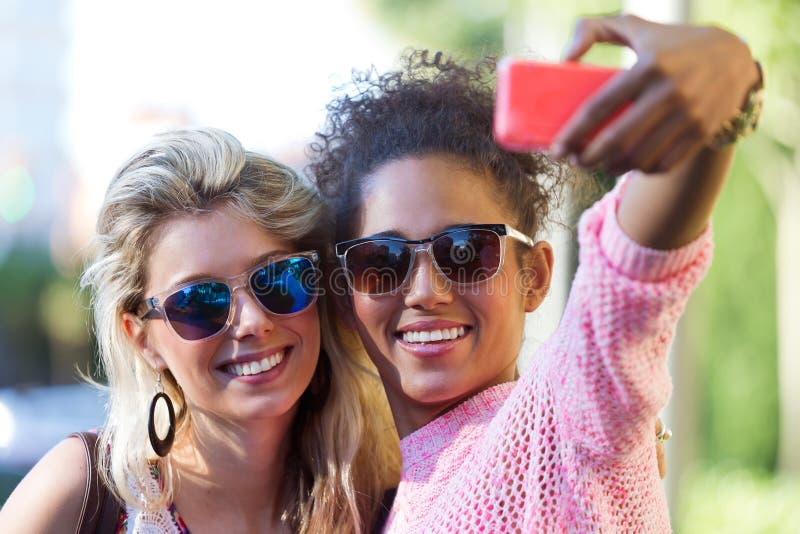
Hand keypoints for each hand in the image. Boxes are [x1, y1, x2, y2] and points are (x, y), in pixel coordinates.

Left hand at [549, 14, 759, 174]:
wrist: (734, 56)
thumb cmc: (671, 42)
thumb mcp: (634, 26)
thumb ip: (593, 30)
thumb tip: (564, 59)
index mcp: (647, 67)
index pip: (599, 107)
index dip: (573, 133)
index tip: (556, 150)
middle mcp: (669, 92)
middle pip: (617, 140)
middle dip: (588, 158)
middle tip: (574, 161)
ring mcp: (689, 115)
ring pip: (639, 158)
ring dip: (612, 168)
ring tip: (599, 164)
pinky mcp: (702, 132)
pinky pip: (664, 164)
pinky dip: (641, 170)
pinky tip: (628, 165)